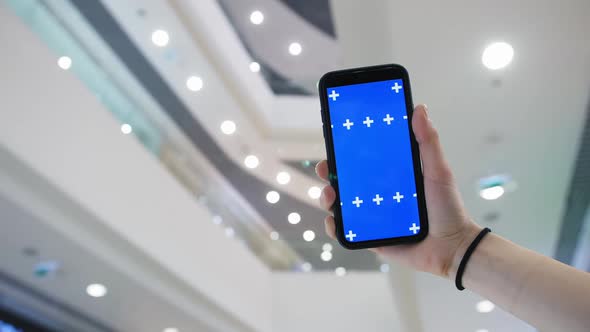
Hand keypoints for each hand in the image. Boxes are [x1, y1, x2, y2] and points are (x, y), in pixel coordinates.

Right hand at [315, 104, 480, 277]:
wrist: (453, 248)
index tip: (335, 140)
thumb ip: (428, 141)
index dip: (345, 151)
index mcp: (391, 176)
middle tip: (325, 168)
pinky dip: (335, 226)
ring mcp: (372, 216)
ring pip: (340, 204)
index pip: (362, 160)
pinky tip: (334, 221)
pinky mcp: (371, 237)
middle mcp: (378, 194)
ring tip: (330, 196)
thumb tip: (419, 108)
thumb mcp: (438, 170)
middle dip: (329, 173)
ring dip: (327, 197)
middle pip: (345, 181)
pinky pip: (346, 231)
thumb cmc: (448, 209)